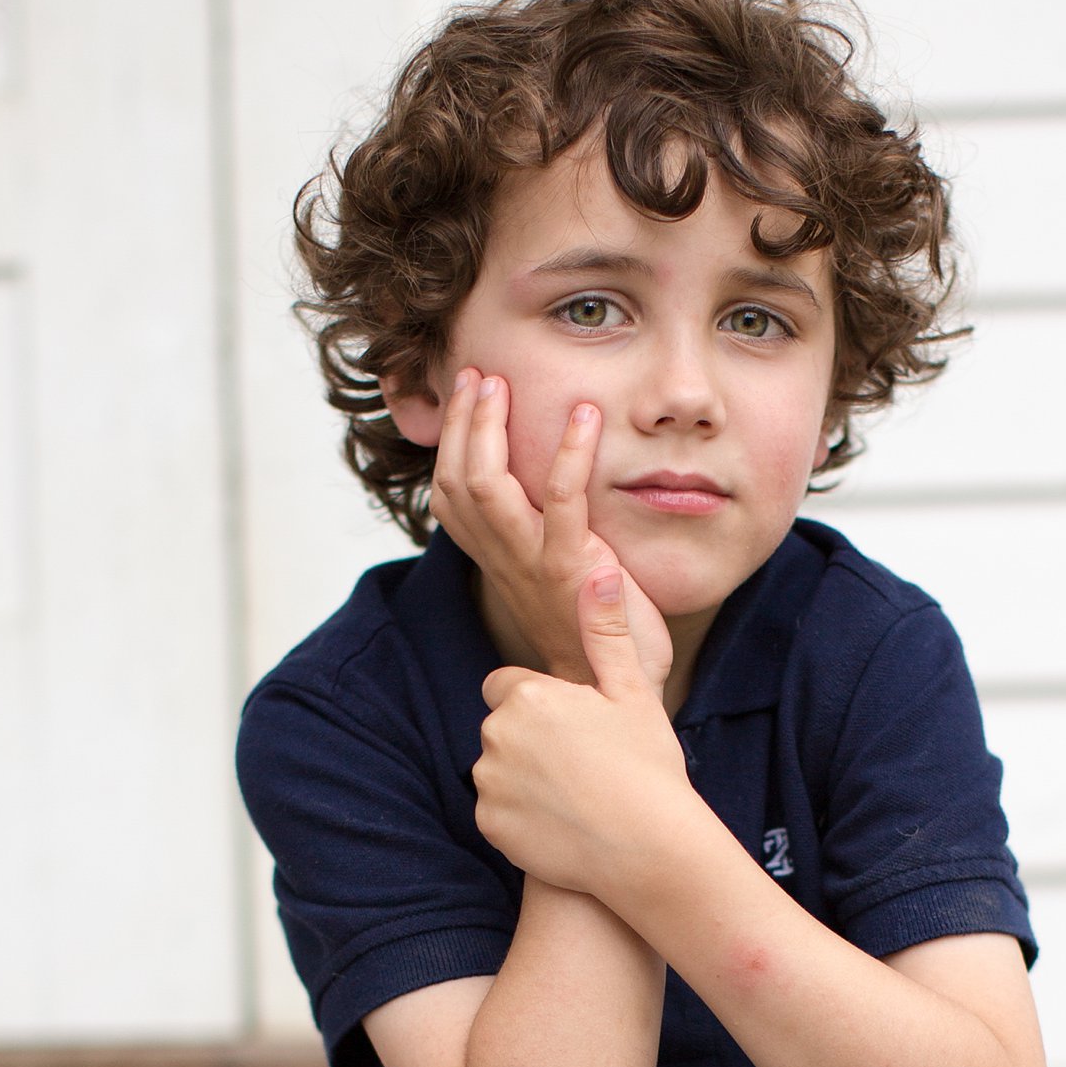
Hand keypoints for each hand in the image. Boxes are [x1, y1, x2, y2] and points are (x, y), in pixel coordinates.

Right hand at [432, 368, 672, 693]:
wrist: (615, 692)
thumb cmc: (594, 632)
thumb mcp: (559, 577)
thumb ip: (547, 535)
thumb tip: (552, 489)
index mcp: (497, 561)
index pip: (450, 495)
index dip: (450, 441)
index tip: (465, 392)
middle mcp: (504, 561)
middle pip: (457, 482)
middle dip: (461, 423)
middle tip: (477, 374)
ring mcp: (533, 565)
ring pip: (487, 487)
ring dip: (489, 429)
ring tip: (501, 384)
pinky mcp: (572, 570)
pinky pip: (561, 501)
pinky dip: (571, 453)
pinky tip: (586, 416)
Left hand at [474, 565, 697, 900]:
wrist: (649, 849)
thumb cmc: (648, 766)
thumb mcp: (633, 692)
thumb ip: (605, 634)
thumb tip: (598, 572)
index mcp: (527, 696)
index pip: (507, 686)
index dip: (540, 705)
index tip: (575, 727)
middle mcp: (496, 735)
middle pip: (500, 728)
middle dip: (528, 740)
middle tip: (581, 765)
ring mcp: (489, 783)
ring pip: (497, 771)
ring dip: (522, 779)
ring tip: (575, 797)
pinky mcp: (489, 825)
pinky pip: (496, 813)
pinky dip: (519, 819)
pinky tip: (561, 825)